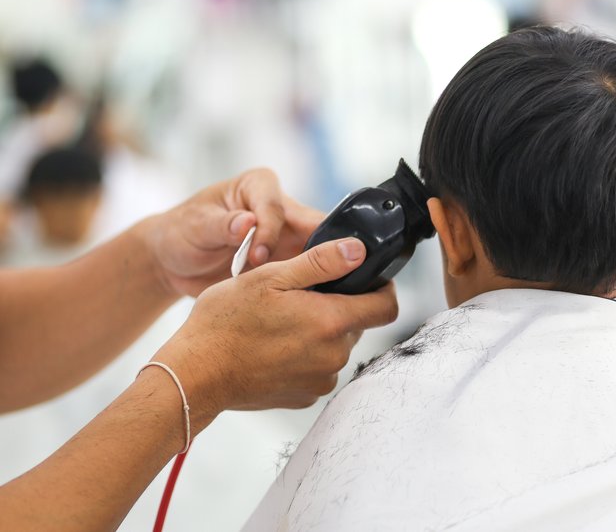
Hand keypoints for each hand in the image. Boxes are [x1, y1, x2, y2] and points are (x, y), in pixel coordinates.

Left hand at [139, 168, 324, 297]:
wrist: (175, 262)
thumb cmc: (182, 233)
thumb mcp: (195, 226)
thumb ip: (222, 225)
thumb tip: (248, 222)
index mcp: (259, 187)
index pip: (276, 207)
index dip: (270, 233)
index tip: (257, 258)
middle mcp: (281, 208)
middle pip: (313, 226)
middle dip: (316, 250)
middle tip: (315, 275)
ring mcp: (289, 237)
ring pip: (319, 252)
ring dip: (317, 272)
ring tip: (314, 294)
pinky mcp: (290, 262)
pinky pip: (309, 273)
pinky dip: (310, 286)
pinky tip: (307, 301)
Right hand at [151, 238, 397, 429]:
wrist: (195, 375)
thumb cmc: (226, 322)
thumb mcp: (271, 277)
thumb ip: (321, 263)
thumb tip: (360, 251)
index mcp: (332, 321)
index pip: (387, 306)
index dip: (381, 288)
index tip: (364, 279)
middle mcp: (334, 355)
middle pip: (358, 324)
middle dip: (339, 307)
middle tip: (301, 297)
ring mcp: (320, 380)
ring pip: (336, 347)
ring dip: (320, 333)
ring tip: (282, 323)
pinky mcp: (304, 397)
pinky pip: (318, 370)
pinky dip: (305, 357)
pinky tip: (274, 348)